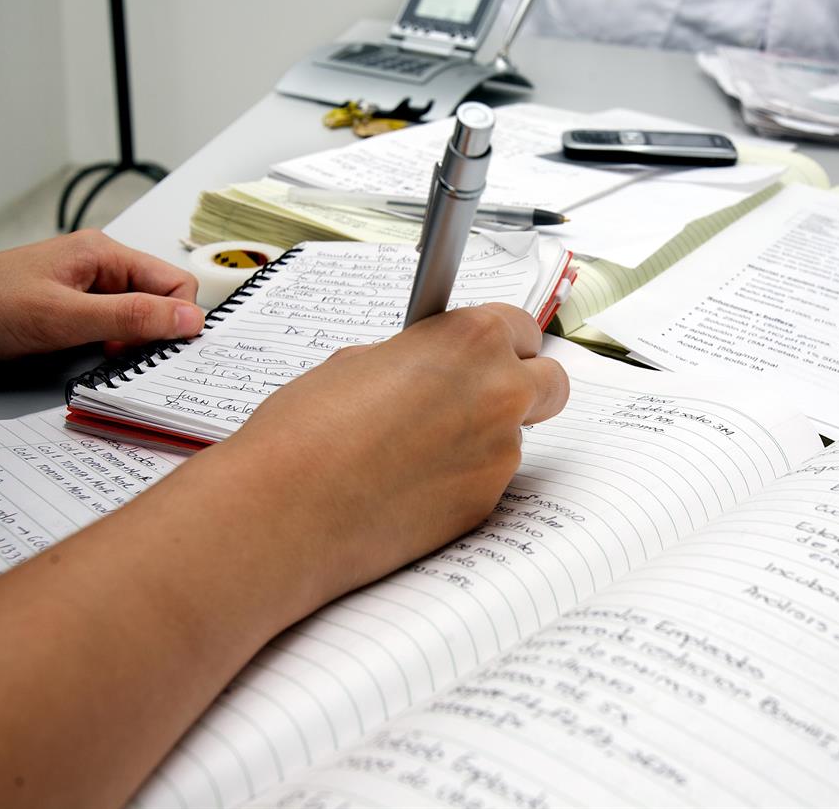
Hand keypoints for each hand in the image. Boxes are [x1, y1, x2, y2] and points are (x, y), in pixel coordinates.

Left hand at [0, 230, 202, 371]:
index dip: (178, 320)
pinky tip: (88, 365)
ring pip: (133, 324)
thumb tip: (190, 318)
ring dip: (129, 349)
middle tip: (129, 361)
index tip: (166, 352)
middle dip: (153, 336)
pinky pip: (107, 336)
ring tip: (102, 364)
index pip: (174, 282)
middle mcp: (96, 271)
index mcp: (102, 254)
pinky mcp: (65, 319)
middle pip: (157, 303)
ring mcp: (80, 295)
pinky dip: (107, 355)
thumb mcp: (63, 317)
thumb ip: (131, 317)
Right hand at [216, 302, 570, 611]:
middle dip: (524, 388)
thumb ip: (416, 359)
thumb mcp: (356, 362)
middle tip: (480, 398)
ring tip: (414, 454)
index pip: (523, 328)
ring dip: (482, 441)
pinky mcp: (485, 506)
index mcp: (469, 340)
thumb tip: (428, 371)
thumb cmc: (305, 431)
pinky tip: (408, 489)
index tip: (488, 352)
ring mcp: (500, 455)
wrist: (286, 511)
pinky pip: (486, 483)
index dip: (501, 342)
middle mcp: (500, 393)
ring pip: (514, 439)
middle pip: (552, 383)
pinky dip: (459, 483)